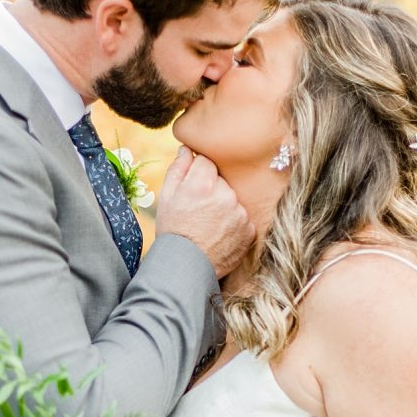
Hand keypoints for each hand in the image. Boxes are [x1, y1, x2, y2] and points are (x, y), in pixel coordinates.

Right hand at [155, 147, 254, 277]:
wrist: (186, 267)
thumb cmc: (173, 230)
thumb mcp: (166, 196)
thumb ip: (178, 168)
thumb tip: (188, 148)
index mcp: (203, 183)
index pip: (206, 161)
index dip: (197, 174)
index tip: (192, 189)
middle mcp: (226, 195)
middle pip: (222, 181)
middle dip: (212, 190)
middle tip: (198, 211)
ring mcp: (240, 213)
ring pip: (233, 199)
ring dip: (224, 207)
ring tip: (209, 225)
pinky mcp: (250, 230)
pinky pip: (242, 218)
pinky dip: (234, 224)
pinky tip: (219, 234)